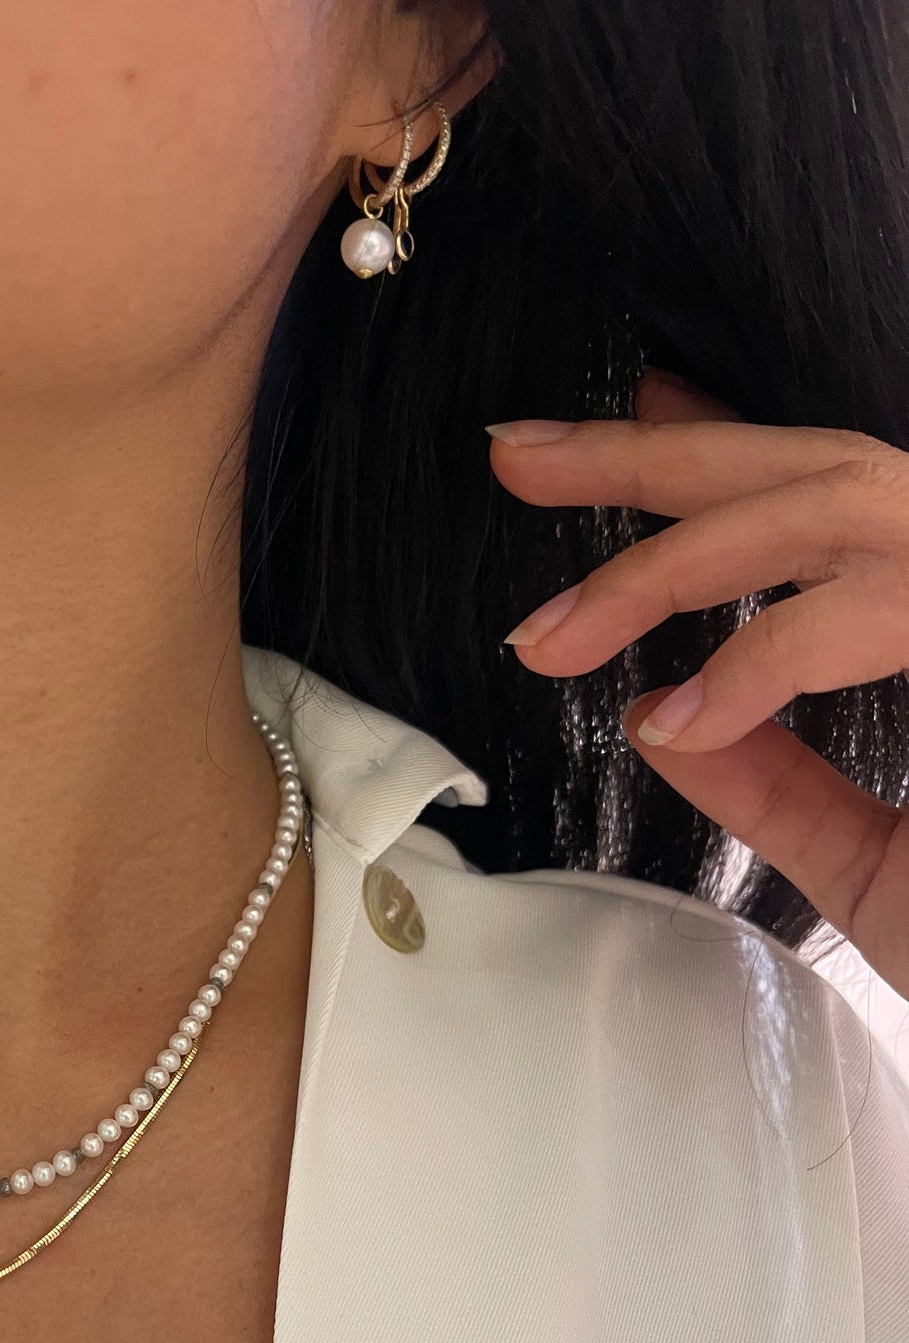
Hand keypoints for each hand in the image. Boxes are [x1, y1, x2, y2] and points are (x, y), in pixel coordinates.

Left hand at [487, 370, 908, 998]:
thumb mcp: (875, 863)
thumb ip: (778, 780)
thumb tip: (658, 714)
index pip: (840, 505)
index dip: (725, 452)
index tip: (622, 426)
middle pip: (829, 472)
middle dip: (663, 460)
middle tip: (522, 457)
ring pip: (849, 506)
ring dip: (685, 558)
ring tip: (559, 629)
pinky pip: (890, 606)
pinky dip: (782, 652)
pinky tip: (693, 703)